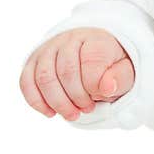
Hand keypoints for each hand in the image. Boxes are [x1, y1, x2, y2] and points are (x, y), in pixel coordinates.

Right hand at [19, 27, 134, 120]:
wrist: (95, 52)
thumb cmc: (111, 64)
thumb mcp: (126, 70)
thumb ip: (120, 77)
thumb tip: (106, 87)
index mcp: (95, 39)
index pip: (91, 63)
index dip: (95, 87)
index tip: (102, 97)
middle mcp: (70, 39)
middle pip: (66, 72)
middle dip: (76, 98)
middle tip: (87, 109)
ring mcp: (49, 48)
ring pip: (45, 78)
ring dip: (57, 103)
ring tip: (72, 114)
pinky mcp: (34, 60)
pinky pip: (27, 82)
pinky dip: (37, 101)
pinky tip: (51, 112)